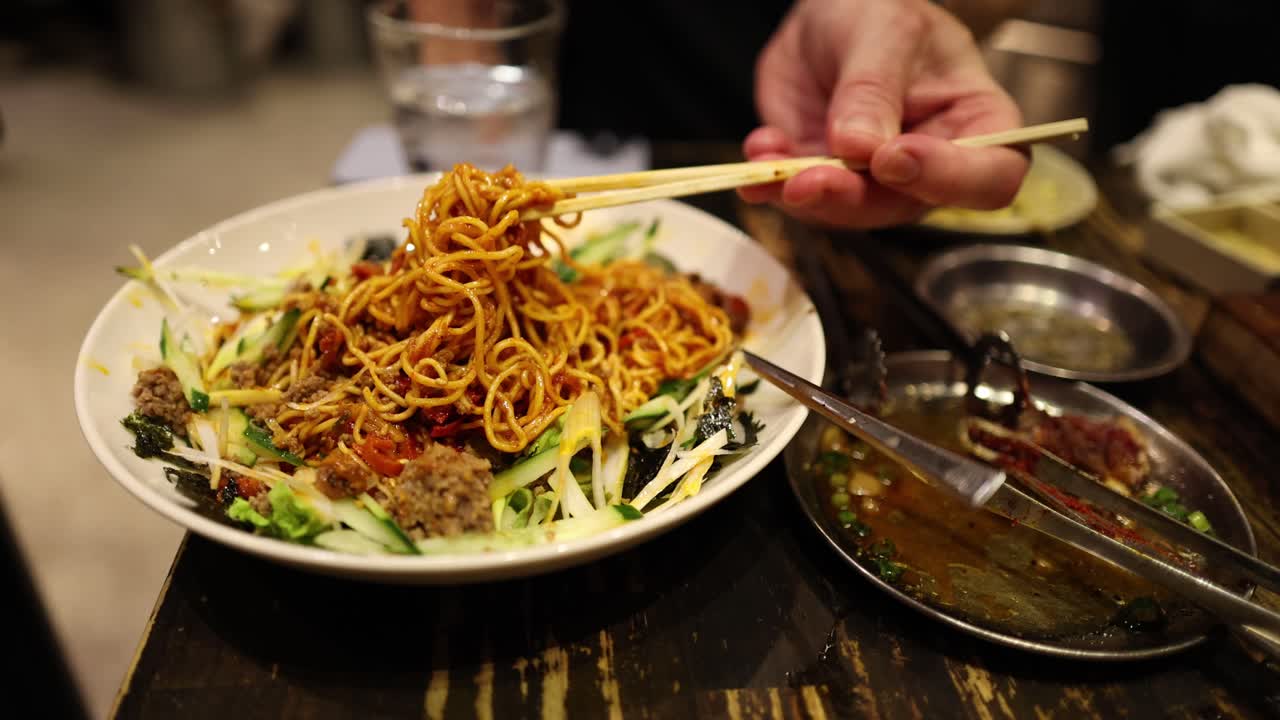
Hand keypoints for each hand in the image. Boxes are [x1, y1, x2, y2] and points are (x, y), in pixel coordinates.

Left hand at [740, 0, 1028, 228]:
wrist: (828, 16)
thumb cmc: (879, 11)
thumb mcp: (885, 30)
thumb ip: (874, 88)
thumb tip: (861, 149)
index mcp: (977, 125)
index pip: (989, 178)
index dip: (946, 180)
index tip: (893, 157)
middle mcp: (931, 166)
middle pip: (904, 206)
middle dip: (851, 197)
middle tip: (810, 180)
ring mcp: (875, 181)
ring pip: (844, 212)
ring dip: (803, 195)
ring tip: (771, 160)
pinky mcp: (824, 180)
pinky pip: (796, 196)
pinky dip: (770, 179)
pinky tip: (760, 148)